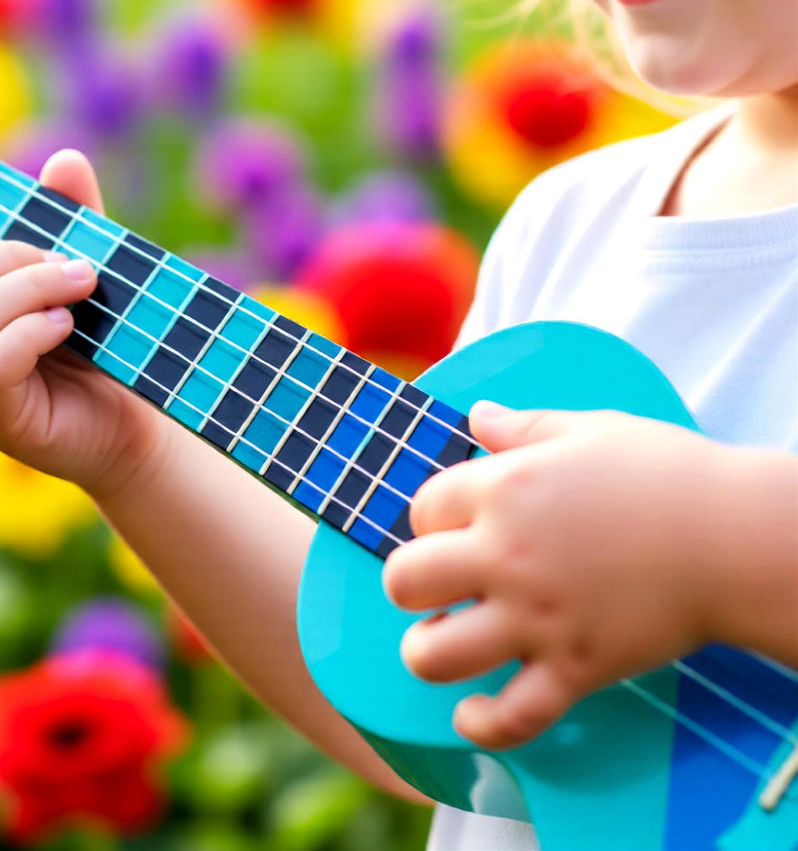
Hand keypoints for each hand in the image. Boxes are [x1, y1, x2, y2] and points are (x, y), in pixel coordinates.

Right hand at [0, 149, 167, 500]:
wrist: (139, 424)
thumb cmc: (106, 349)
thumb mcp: (87, 272)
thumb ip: (72, 219)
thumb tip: (65, 159)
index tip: (10, 239)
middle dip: (7, 254)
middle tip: (69, 265)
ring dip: (31, 286)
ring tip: (81, 288)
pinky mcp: (2, 421)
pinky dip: (32, 331)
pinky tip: (67, 326)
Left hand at [381, 402, 727, 749]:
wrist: (734, 536)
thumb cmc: (664, 472)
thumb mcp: (587, 429)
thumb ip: (522, 427)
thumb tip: (477, 415)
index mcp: (503, 489)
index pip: (423, 507)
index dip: (429, 518)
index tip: (450, 527)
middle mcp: (506, 554)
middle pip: (406, 580)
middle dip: (408, 584)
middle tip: (434, 587)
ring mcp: (538, 617)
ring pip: (436, 654)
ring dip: (425, 652)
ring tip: (439, 643)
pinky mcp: (576, 668)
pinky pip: (511, 717)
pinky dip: (482, 725)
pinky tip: (471, 712)